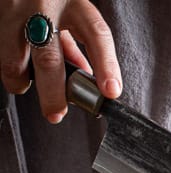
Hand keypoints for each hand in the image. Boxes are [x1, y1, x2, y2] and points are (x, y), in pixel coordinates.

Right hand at [0, 0, 121, 122]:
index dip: (106, 66)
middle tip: (56, 113)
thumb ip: (78, 40)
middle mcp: (44, 4)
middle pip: (49, 58)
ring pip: (14, 60)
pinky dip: (12, 66)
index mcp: (74, 2)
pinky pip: (2, 51)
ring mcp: (13, 8)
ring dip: (22, 81)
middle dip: (53, 93)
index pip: (96, 35)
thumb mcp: (72, 10)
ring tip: (25, 85)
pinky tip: (17, 67)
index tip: (111, 92)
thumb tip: (87, 77)